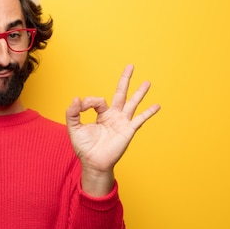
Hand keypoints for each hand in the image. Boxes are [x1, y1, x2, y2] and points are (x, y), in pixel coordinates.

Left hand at [66, 64, 159, 195]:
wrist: (93, 163)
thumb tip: (76, 97)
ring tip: (147, 82)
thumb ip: (72, 113)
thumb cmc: (84, 147)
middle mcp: (114, 116)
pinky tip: (157, 105)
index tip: (82, 107)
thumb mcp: (74, 128)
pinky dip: (148, 112)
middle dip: (125, 79)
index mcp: (101, 114)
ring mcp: (122, 122)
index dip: (89, 101)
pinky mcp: (128, 130)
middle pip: (121, 93)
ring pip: (132, 103)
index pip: (98, 100)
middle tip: (130, 65)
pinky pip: (140, 119)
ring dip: (140, 92)